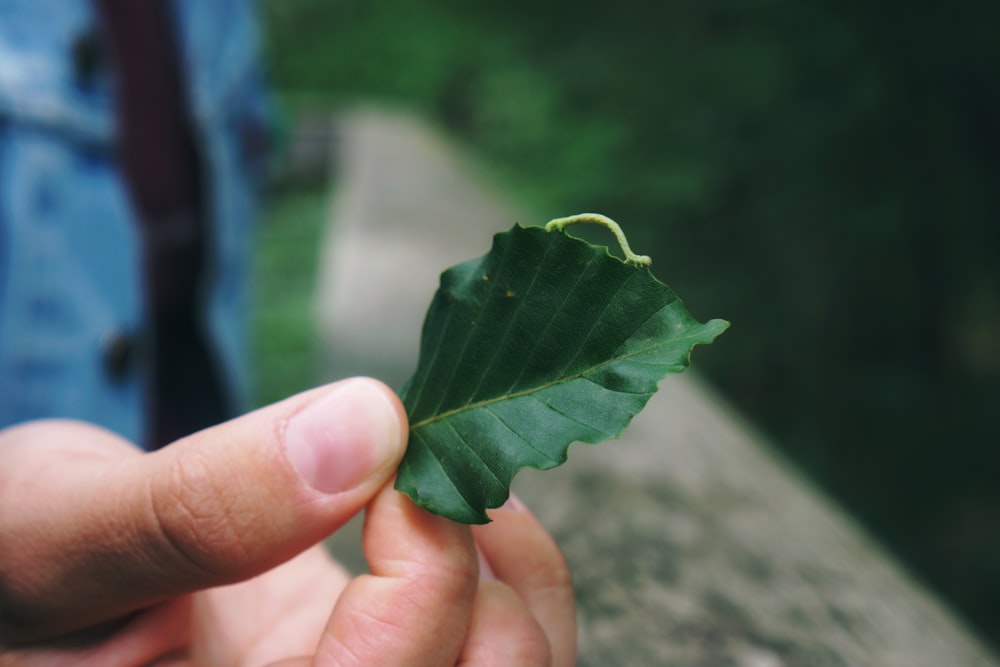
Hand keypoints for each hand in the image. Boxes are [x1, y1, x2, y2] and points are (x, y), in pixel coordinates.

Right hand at [0, 378, 574, 665]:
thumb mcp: (55, 523)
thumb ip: (194, 504)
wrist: (44, 559)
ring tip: (461, 482)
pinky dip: (520, 575)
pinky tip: (467, 507)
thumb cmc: (20, 553)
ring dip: (522, 579)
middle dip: (488, 588)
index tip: (390, 462)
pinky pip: (501, 648)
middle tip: (439, 476)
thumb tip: (367, 429)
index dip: (425, 588)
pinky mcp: (384, 662)